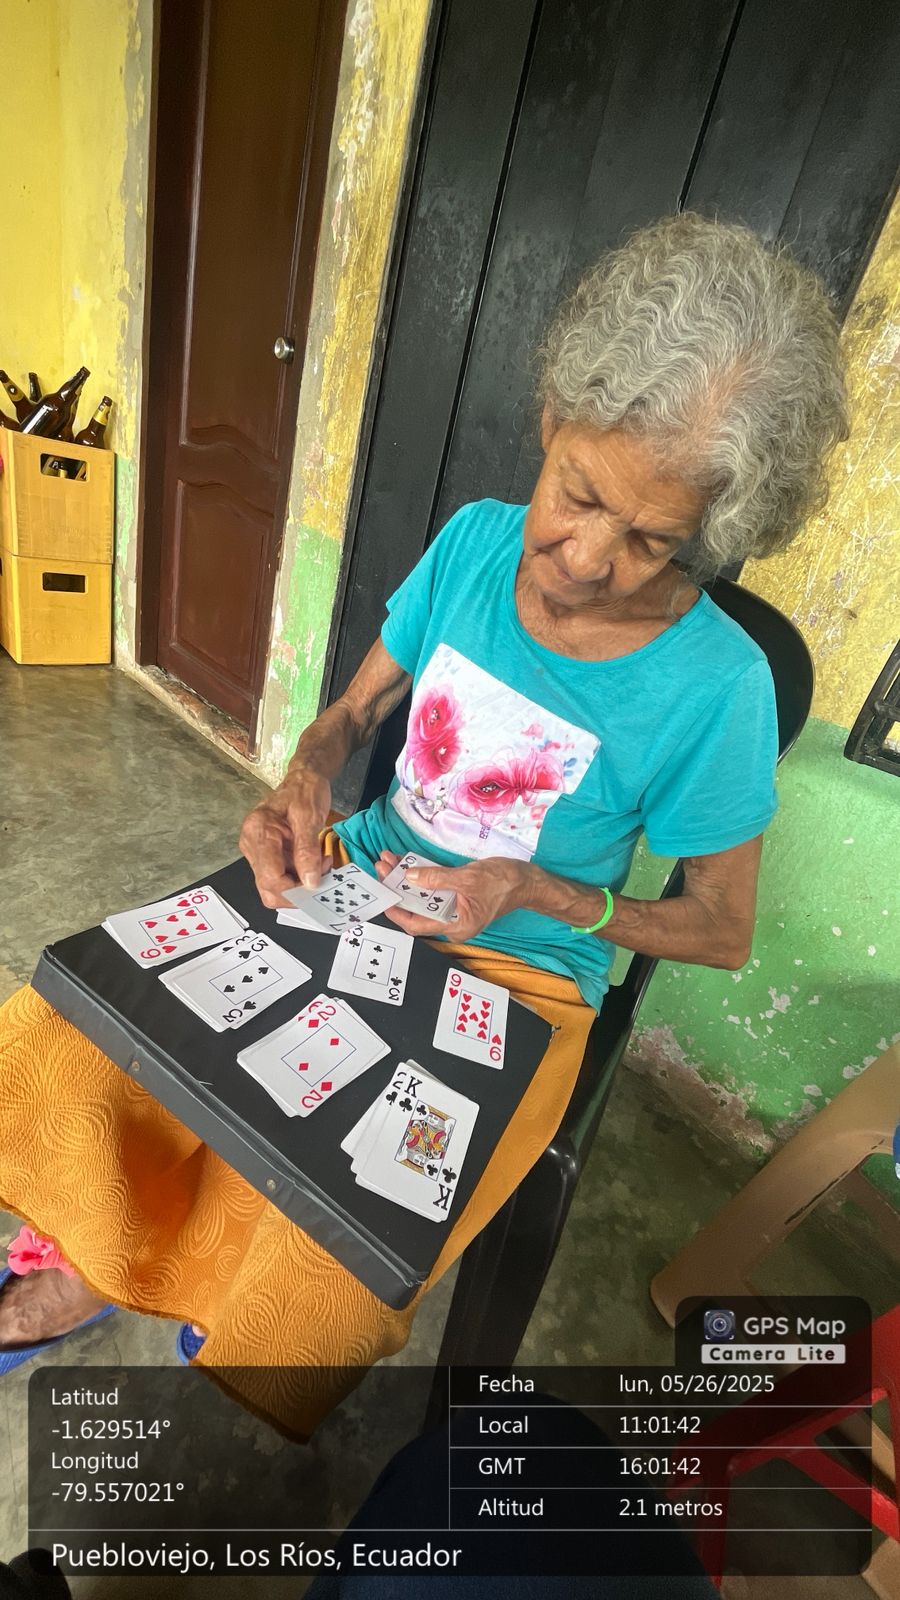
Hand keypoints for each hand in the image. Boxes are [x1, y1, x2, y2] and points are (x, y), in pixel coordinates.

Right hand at [239, 767, 331, 907]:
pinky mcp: (267, 857)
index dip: (294, 889)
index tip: (317, 884)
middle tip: (320, 874)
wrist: (303, 780)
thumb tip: (309, 881)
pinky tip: (313, 864)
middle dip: (297, 890)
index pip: (270, 876)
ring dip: (299, 885)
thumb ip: (307, 850)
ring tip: (319, 866)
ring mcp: (258, 852)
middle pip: (267, 887)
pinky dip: (299, 878)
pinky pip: (280, 878)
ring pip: (273, 887)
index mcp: (258, 830)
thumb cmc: (304, 791)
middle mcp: (252, 844)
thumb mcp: (310, 817)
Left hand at [374, 851, 530, 940]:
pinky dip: (421, 875)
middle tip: (383, 867)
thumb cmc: (504, 882)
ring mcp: (454, 908)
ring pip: (423, 896)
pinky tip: (407, 862)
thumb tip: (410, 876)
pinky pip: (434, 888)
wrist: (529, 880)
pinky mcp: (457, 896)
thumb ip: (437, 878)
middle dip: (398, 887)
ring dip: (407, 879)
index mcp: (456, 927)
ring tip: (390, 860)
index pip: (417, 924)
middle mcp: (452, 922)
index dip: (396, 910)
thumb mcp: (468, 878)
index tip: (383, 893)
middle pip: (417, 908)